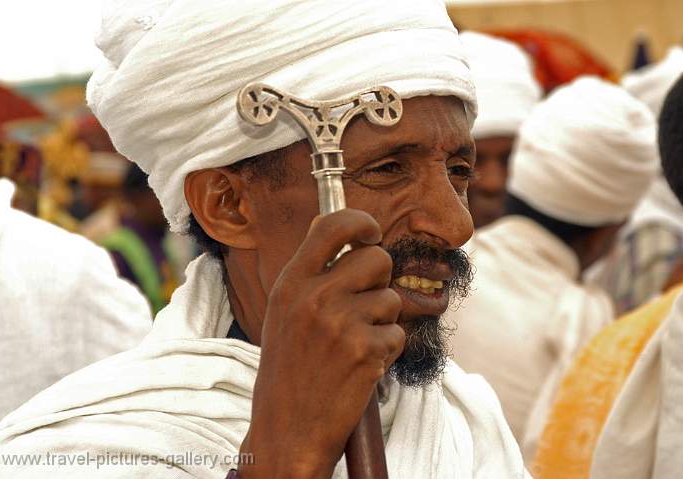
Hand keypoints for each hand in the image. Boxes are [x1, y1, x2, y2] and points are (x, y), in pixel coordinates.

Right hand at [239, 209, 403, 478]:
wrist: (288, 428)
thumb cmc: (289, 368)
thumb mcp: (284, 311)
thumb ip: (310, 272)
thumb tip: (335, 227)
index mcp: (291, 283)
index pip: (333, 225)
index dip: (360, 222)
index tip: (370, 233)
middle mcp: (315, 297)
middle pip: (377, 258)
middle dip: (380, 279)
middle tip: (364, 305)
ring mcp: (341, 324)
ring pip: (391, 298)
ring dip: (382, 320)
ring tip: (355, 343)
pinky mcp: (366, 352)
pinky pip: (397, 333)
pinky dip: (387, 350)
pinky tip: (362, 365)